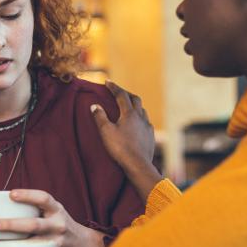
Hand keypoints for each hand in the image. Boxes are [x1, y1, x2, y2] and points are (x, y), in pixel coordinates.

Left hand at [0, 190, 104, 246]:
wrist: (84, 245)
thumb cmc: (60, 225)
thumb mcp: (52, 212)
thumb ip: (34, 210)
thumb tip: (2, 210)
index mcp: (56, 210)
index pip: (43, 198)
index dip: (27, 195)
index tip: (11, 194)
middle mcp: (57, 225)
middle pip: (34, 224)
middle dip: (11, 224)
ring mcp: (56, 242)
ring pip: (35, 244)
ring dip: (13, 245)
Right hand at [91, 81, 161, 201]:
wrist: (138, 165)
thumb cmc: (120, 148)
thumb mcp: (106, 132)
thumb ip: (100, 117)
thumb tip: (95, 105)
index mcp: (129, 113)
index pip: (121, 95)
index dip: (114, 87)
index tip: (107, 82)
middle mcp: (140, 117)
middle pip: (135, 99)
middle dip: (126, 93)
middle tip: (118, 92)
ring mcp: (147, 126)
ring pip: (142, 110)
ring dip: (134, 105)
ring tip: (128, 107)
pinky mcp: (151, 136)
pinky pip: (146, 122)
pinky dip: (139, 118)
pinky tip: (137, 123)